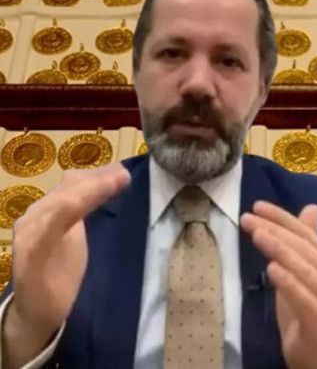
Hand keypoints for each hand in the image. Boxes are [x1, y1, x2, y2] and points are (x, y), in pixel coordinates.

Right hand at [2, 163, 129, 367]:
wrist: (38, 307)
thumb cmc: (58, 268)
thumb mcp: (75, 232)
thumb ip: (83, 207)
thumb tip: (105, 179)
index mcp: (47, 211)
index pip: (72, 187)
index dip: (97, 177)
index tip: (123, 171)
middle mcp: (34, 217)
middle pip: (67, 192)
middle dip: (96, 180)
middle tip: (124, 174)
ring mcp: (29, 234)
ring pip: (59, 205)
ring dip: (87, 191)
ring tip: (114, 182)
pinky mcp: (29, 255)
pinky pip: (46, 230)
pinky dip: (63, 212)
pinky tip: (78, 204)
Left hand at [241, 202, 316, 368]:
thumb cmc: (306, 312)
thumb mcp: (301, 274)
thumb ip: (303, 244)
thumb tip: (312, 208)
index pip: (306, 233)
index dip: (283, 218)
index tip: (256, 206)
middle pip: (304, 248)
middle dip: (275, 230)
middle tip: (249, 220)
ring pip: (305, 269)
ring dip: (280, 250)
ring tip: (258, 236)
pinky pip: (304, 297)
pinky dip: (289, 282)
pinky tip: (272, 269)